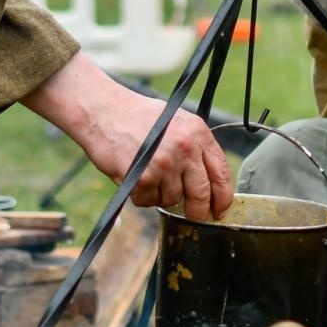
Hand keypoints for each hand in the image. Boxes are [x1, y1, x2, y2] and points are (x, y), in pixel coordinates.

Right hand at [22, 53, 231, 220]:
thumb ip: (194, 147)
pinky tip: (135, 177)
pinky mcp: (143, 178)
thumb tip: (209, 182)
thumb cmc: (137, 117)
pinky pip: (148, 202)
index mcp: (197, 132)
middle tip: (193, 216)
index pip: (221, 172)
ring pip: (172, 199)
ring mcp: (164, 164)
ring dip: (161, 195)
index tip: (220, 210)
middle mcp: (185, 148)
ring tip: (148, 174)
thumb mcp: (176, 121)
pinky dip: (141, 196)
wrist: (103, 110)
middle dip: (199, 211)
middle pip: (201, 194)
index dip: (223, 197)